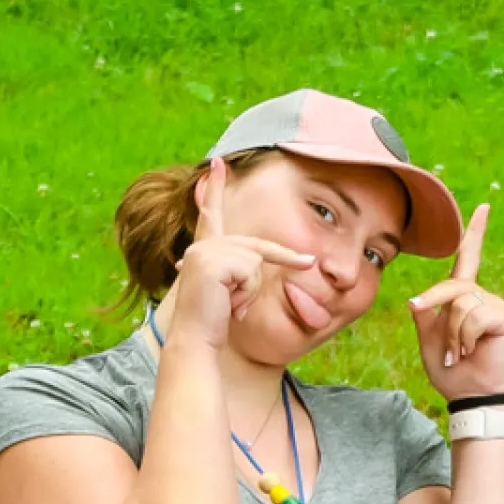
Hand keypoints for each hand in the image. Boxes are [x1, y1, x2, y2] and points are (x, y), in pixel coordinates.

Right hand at [163, 157, 317, 353]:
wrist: (194, 340)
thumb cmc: (212, 322)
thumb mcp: (228, 290)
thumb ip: (238, 271)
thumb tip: (254, 262)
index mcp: (203, 250)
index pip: (211, 215)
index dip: (215, 188)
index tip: (218, 163)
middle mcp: (202, 245)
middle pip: (257, 248)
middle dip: (286, 257)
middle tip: (309, 261)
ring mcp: (207, 251)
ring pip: (257, 262)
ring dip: (251, 291)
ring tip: (230, 305)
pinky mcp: (214, 261)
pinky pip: (252, 271)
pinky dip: (247, 293)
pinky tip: (228, 304)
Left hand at [403, 202, 503, 400]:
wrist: (471, 397)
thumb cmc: (452, 373)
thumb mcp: (430, 343)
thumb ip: (425, 317)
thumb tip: (416, 300)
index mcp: (463, 299)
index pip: (466, 260)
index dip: (474, 234)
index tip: (484, 207)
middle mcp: (481, 297)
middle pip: (452, 286)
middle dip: (437, 309)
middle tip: (447, 350)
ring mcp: (495, 306)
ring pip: (460, 304)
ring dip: (453, 336)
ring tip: (461, 355)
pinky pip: (474, 315)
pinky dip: (465, 338)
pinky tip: (474, 352)